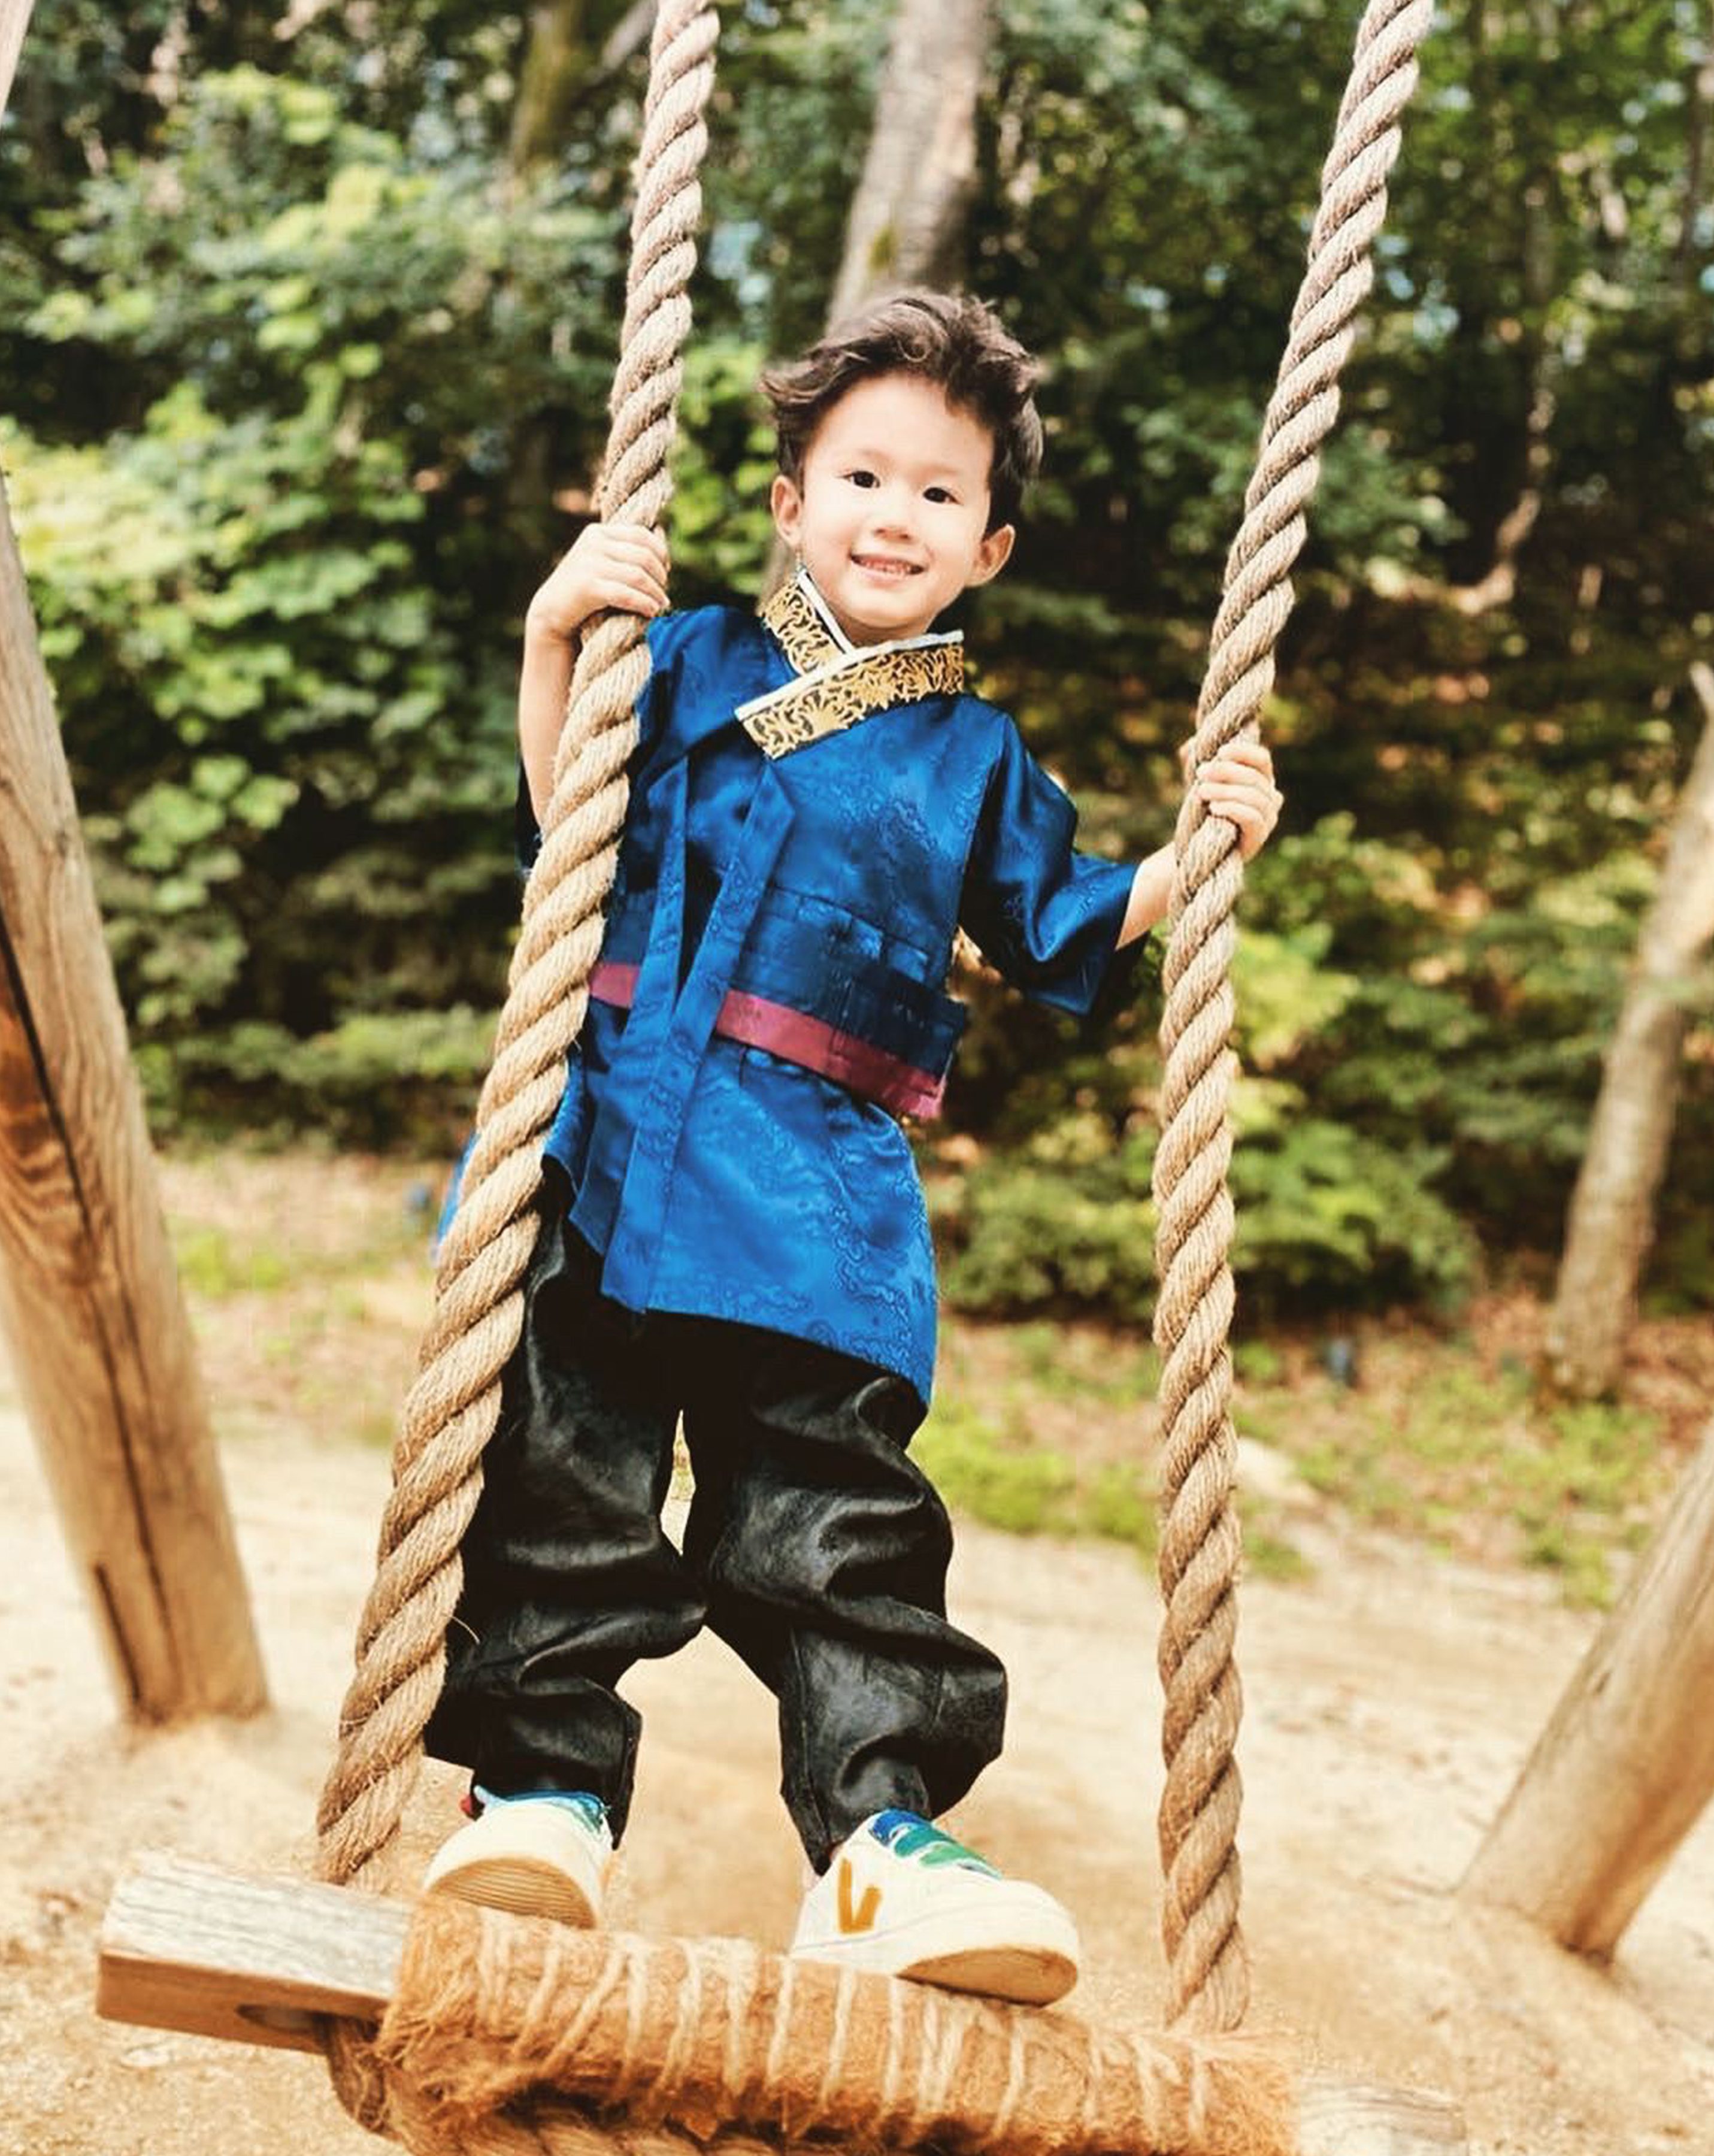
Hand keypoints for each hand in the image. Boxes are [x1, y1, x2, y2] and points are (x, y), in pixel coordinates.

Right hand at [525, 522, 670, 641]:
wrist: (552, 611)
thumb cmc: (585, 589)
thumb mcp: (604, 562)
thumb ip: (628, 549)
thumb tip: (663, 532)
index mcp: (598, 532)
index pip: (641, 535)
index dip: (660, 553)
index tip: (665, 573)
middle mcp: (593, 542)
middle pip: (643, 556)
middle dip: (660, 577)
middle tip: (663, 594)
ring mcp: (589, 563)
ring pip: (638, 575)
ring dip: (655, 593)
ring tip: (660, 606)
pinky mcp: (587, 586)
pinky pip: (626, 594)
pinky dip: (643, 603)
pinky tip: (651, 612)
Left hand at [1187, 737, 1282, 861]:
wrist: (1201, 848)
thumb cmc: (1204, 810)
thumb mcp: (1199, 782)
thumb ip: (1195, 762)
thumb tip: (1190, 744)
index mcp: (1262, 779)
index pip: (1262, 759)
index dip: (1243, 753)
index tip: (1219, 752)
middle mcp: (1271, 797)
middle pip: (1255, 777)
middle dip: (1226, 772)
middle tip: (1200, 772)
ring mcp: (1268, 818)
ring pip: (1253, 797)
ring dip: (1225, 791)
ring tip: (1201, 791)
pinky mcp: (1260, 836)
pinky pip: (1252, 818)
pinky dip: (1232, 810)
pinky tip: (1213, 808)